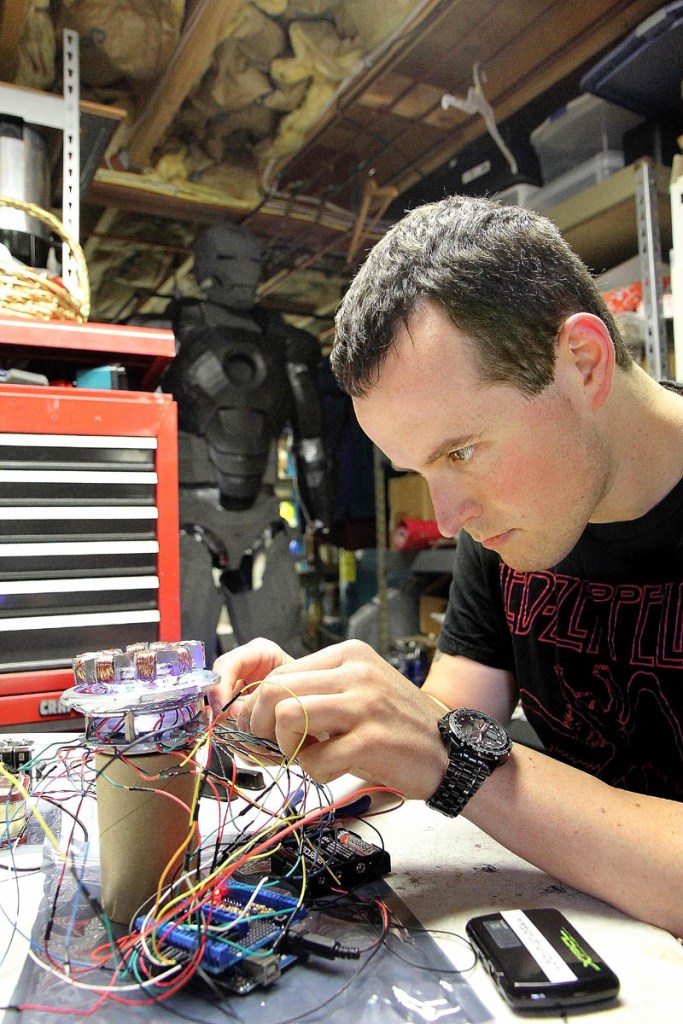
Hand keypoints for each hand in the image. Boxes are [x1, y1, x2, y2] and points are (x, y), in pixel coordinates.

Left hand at [216, 638, 447, 798]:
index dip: (258, 707)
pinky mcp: (372, 740)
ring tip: (310, 756)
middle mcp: (355, 672)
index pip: (278, 673)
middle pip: (274, 691)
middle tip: (279, 747)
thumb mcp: (356, 692)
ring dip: (288, 748)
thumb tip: (246, 710)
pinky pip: (314, 759)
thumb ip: (310, 693)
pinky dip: (316, 773)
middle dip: (262, 727)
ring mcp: (365, 704)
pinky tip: (336, 769)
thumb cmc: (395, 725)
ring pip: (287, 717)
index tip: (261, 729)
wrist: (450, 751)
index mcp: (348, 655)